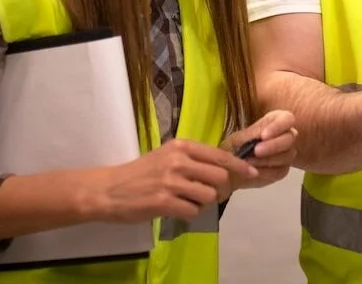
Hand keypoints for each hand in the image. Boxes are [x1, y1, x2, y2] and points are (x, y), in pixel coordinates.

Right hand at [91, 138, 257, 223]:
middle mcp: (178, 161)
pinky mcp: (164, 202)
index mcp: (181, 146)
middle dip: (219, 189)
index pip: (219, 155)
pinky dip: (189, 213)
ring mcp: (171, 182)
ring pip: (208, 195)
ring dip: (202, 202)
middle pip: (219, 177)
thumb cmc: (141, 173)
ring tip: (187, 200)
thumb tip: (223, 167)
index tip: (250, 173)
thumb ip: (192, 159)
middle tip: (209, 194)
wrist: (110, 189)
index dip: (238, 166)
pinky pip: (192, 211)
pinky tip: (176, 209)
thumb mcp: (167, 156)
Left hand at [221, 109, 297, 189]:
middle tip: (256, 151)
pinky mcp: (283, 169)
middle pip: (290, 138)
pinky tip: (254, 172)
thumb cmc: (235, 146)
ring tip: (249, 162)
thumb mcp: (237, 139)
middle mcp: (286, 135)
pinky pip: (280, 171)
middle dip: (273, 145)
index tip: (263, 135)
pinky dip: (266, 172)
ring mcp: (287, 153)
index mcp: (276, 120)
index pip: (287, 119)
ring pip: (287, 156)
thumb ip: (250, 136)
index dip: (278, 127)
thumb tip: (260, 135)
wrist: (231, 167)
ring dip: (268, 160)